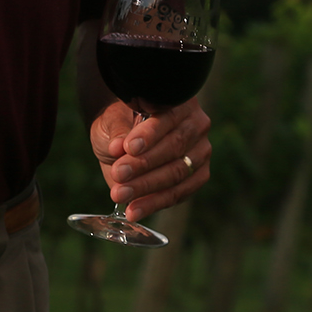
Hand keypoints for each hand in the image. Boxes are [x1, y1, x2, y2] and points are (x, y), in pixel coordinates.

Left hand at [88, 98, 210, 221]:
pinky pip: (179, 193)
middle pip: (174, 148)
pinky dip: (154, 203)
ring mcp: (201, 152)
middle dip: (143, 164)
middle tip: (118, 174)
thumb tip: (119, 146)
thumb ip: (117, 131)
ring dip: (146, 187)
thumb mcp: (110, 121)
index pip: (167, 118)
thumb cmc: (117, 124)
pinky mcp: (198, 176)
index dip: (149, 134)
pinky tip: (134, 210)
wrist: (121, 142)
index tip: (128, 148)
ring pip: (177, 173)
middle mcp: (196, 124)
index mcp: (178, 101)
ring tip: (119, 195)